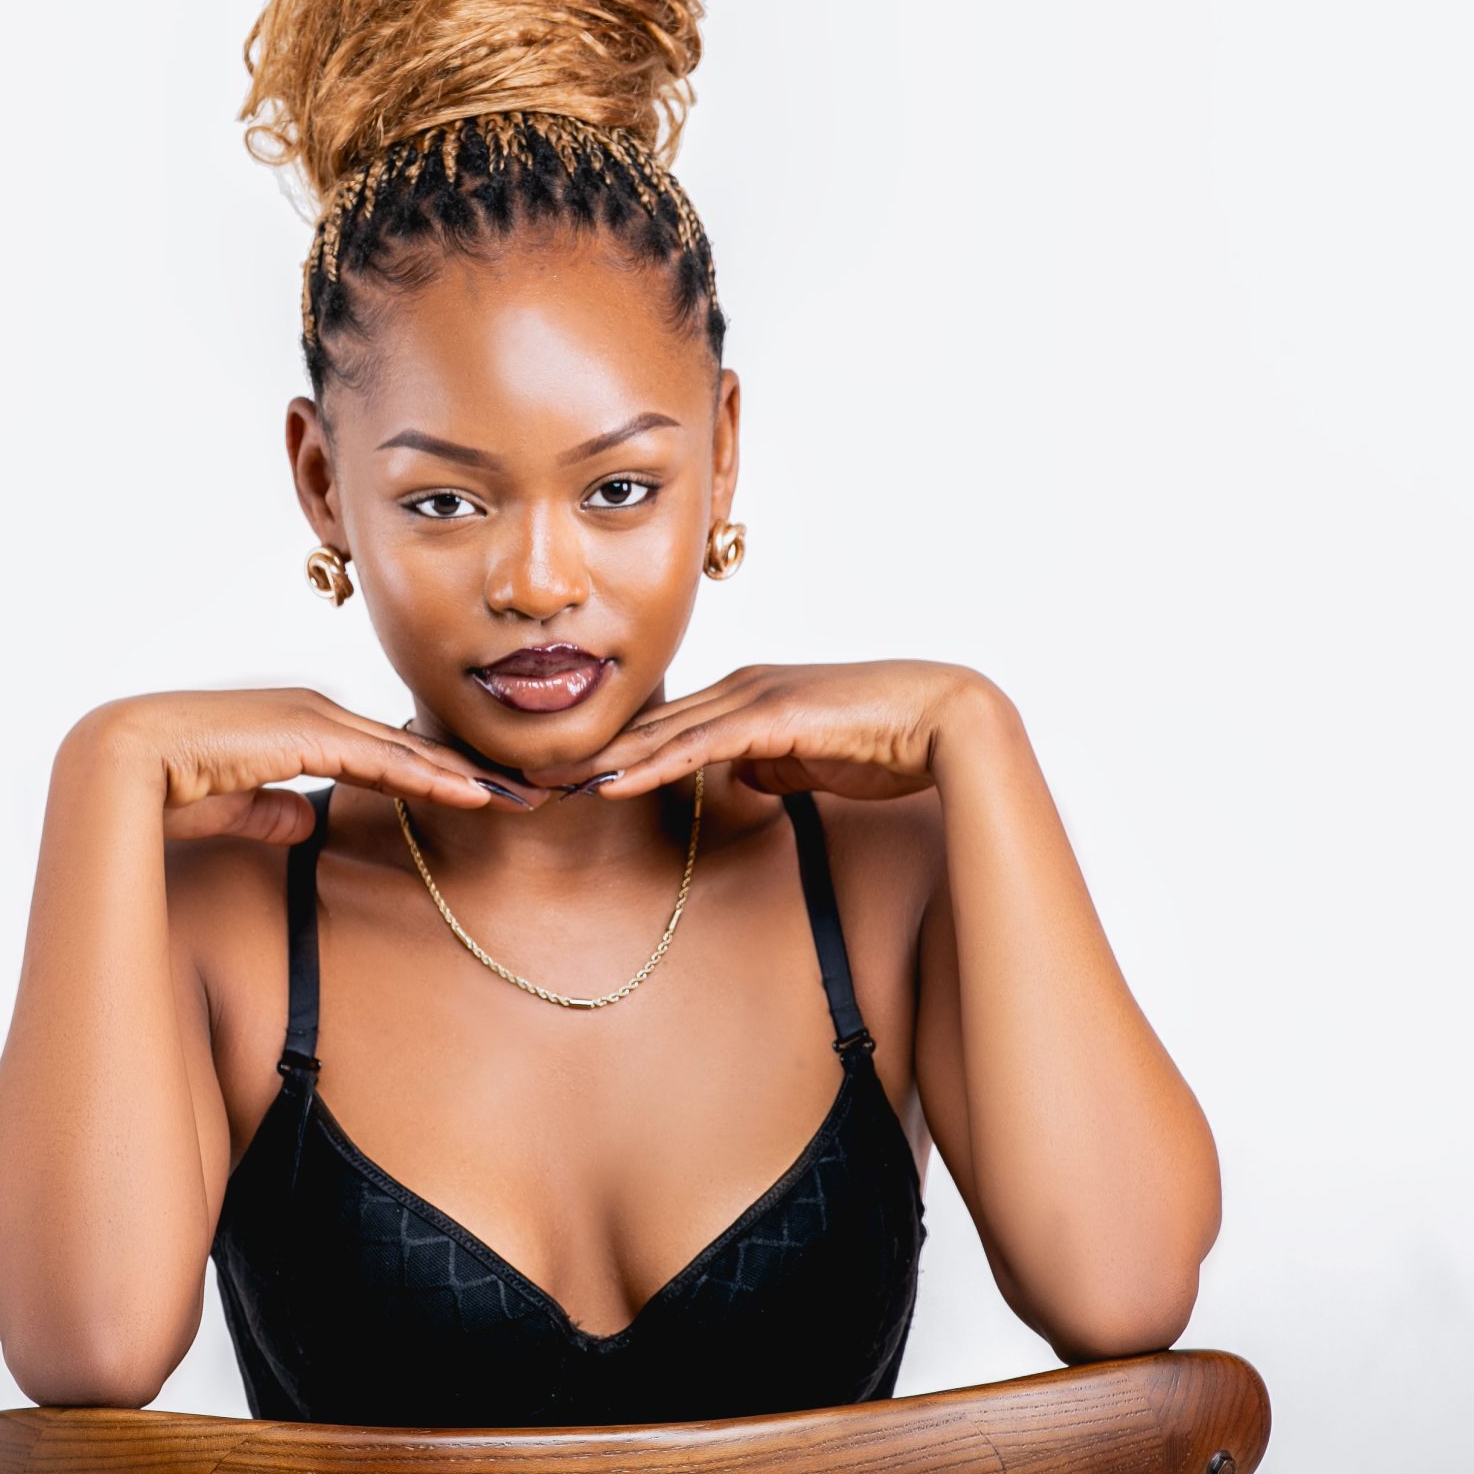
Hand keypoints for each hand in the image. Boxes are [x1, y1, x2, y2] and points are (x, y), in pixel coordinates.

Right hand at [70, 688, 549, 843]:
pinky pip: (381, 760)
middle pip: (409, 746)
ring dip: (468, 776)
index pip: (384, 753)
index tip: (489, 796)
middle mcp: (311, 712)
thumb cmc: (160, 793)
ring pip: (406, 751)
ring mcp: (310, 716)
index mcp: (295, 725)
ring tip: (525, 798)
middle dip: (472, 771)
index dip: (438, 773)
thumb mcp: (231, 807)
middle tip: (533, 793)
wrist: (115, 765)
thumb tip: (304, 818)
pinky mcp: (304, 732)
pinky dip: (431, 776)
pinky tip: (475, 794)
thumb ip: (268, 809)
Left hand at [523, 661, 993, 801]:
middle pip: (648, 724)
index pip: (666, 725)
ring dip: (603, 762)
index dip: (613, 750)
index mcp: (748, 695)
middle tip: (529, 777)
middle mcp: (742, 687)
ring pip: (660, 733)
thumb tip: (738, 779)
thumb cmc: (887, 740)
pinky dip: (650, 767)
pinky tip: (611, 785)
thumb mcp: (811, 760)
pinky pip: (697, 747)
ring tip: (549, 786)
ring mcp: (755, 698)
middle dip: (588, 752)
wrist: (944, 720)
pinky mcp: (772, 718)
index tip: (564, 773)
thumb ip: (769, 764)